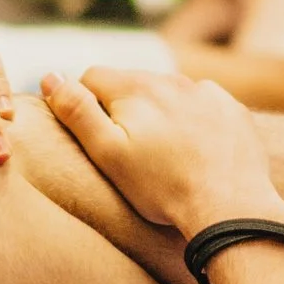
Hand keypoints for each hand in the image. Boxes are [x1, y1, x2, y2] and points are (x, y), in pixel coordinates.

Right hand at [38, 61, 283, 248]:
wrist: (230, 207)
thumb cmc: (162, 187)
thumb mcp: (107, 154)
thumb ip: (77, 112)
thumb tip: (51, 76)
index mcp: (136, 87)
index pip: (92, 77)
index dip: (86, 104)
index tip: (96, 137)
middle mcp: (172, 79)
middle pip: (132, 84)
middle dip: (125, 109)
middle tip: (131, 153)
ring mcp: (207, 92)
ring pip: (169, 94)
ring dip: (161, 113)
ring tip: (165, 156)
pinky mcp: (232, 110)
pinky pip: (204, 106)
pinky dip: (195, 122)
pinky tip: (197, 152)